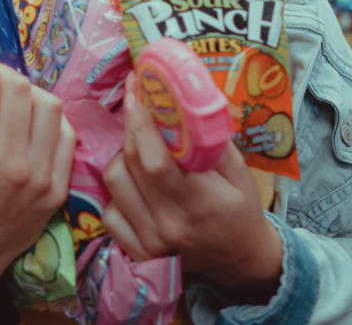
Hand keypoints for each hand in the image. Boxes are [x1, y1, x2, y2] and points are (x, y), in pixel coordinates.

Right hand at [0, 31, 75, 289]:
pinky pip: (66, 134)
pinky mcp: (59, 187)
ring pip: (49, 105)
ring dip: (31, 92)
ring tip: (14, 100)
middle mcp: (11, 160)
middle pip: (20, 87)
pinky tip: (33, 123)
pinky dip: (51, 120)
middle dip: (3, 72)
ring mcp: (40, 175)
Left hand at [102, 74, 282, 293]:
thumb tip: (181, 102)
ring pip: (114, 182)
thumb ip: (210, 142)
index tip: (136, 91)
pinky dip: (118, 190)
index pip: (156, 160)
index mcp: (200, 204)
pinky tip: (136, 182)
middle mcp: (169, 225)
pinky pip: (110, 209)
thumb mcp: (240, 173)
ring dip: (122, 156)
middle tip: (135, 102)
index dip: (140, 123)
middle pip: (130, 165)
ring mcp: (149, 242)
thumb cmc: (241, 210)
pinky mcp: (136, 252)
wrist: (240, 259)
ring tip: (140, 147)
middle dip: (130, 126)